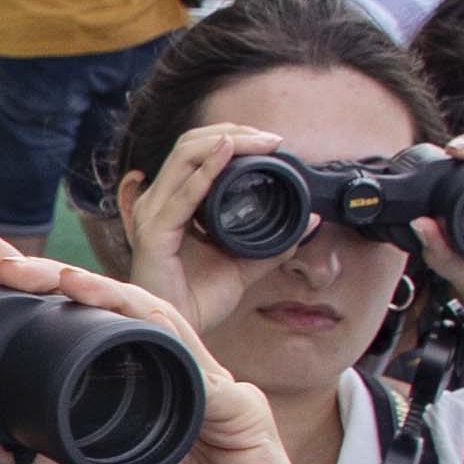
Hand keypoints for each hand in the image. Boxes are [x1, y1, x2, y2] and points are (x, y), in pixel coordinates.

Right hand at [114, 121, 289, 351]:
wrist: (178, 331)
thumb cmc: (198, 298)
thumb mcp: (245, 263)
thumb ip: (275, 242)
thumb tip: (310, 220)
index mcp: (174, 202)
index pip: (198, 151)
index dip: (233, 138)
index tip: (271, 143)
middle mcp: (159, 201)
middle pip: (190, 144)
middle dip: (232, 132)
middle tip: (270, 139)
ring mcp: (153, 214)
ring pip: (185, 156)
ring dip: (225, 142)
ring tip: (258, 141)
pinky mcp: (154, 233)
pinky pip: (183, 195)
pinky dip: (207, 171)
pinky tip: (228, 154)